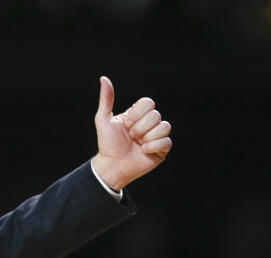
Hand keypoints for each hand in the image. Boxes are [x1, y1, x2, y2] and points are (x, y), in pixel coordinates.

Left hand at [91, 76, 171, 190]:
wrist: (111, 166)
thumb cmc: (107, 144)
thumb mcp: (103, 120)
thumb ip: (106, 99)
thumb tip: (104, 79)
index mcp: (138, 114)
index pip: (148, 103)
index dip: (137, 114)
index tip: (125, 125)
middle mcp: (149, 123)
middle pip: (156, 115)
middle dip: (140, 128)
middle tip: (131, 137)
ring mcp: (157, 136)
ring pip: (164, 126)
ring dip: (147, 137)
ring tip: (138, 144)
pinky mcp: (162, 149)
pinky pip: (167, 141)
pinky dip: (154, 146)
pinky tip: (144, 151)